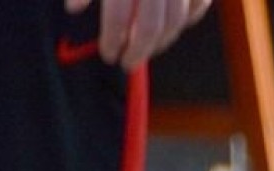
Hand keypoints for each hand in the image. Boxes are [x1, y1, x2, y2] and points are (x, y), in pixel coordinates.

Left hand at [63, 0, 214, 72]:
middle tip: (127, 63)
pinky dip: (190, 19)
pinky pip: (200, 5)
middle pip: (150, 26)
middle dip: (138, 50)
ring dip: (161, 41)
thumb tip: (73, 10)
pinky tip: (173, 29)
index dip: (111, 39)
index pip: (117, 14)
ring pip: (176, 21)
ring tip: (146, 49)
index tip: (107, 54)